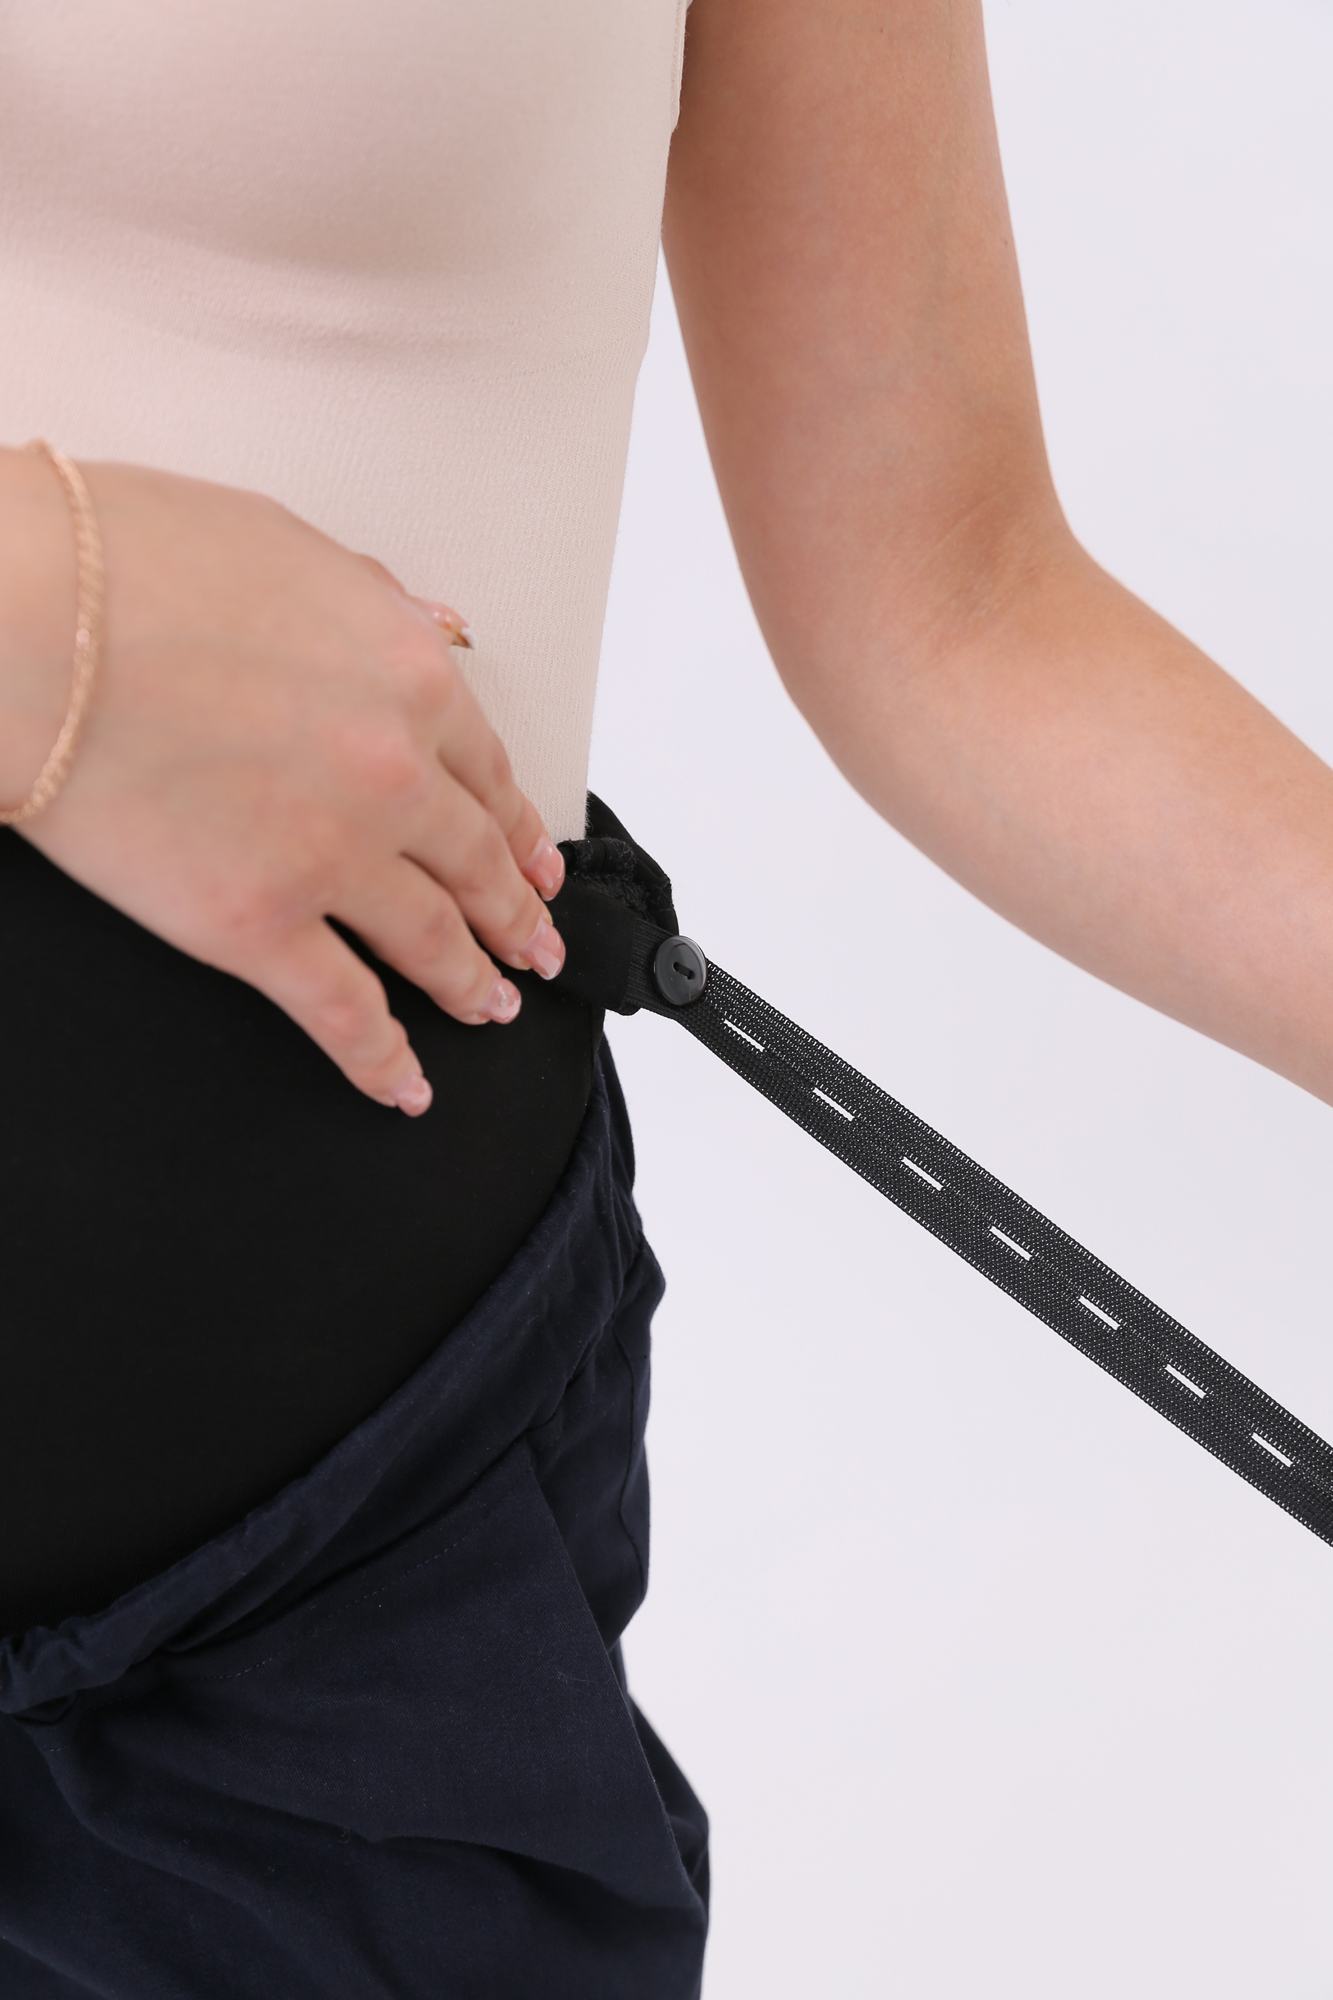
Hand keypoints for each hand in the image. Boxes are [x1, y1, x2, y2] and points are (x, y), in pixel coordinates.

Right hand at [6, 455, 565, 1113]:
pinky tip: (406, 1081)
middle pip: (477, 864)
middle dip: (514, 915)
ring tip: (490, 1007)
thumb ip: (374, 603)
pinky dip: (383, 1057)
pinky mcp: (256, 925)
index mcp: (409, 677)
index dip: (518, 833)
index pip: (489, 774)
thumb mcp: (285, 544)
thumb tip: (432, 630)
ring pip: (432, 941)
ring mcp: (332, 856)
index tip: (536, 866)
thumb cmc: (122, 562)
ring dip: (471, 983)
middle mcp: (393, 772)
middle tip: (534, 948)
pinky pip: (344, 1011)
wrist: (23, 619)